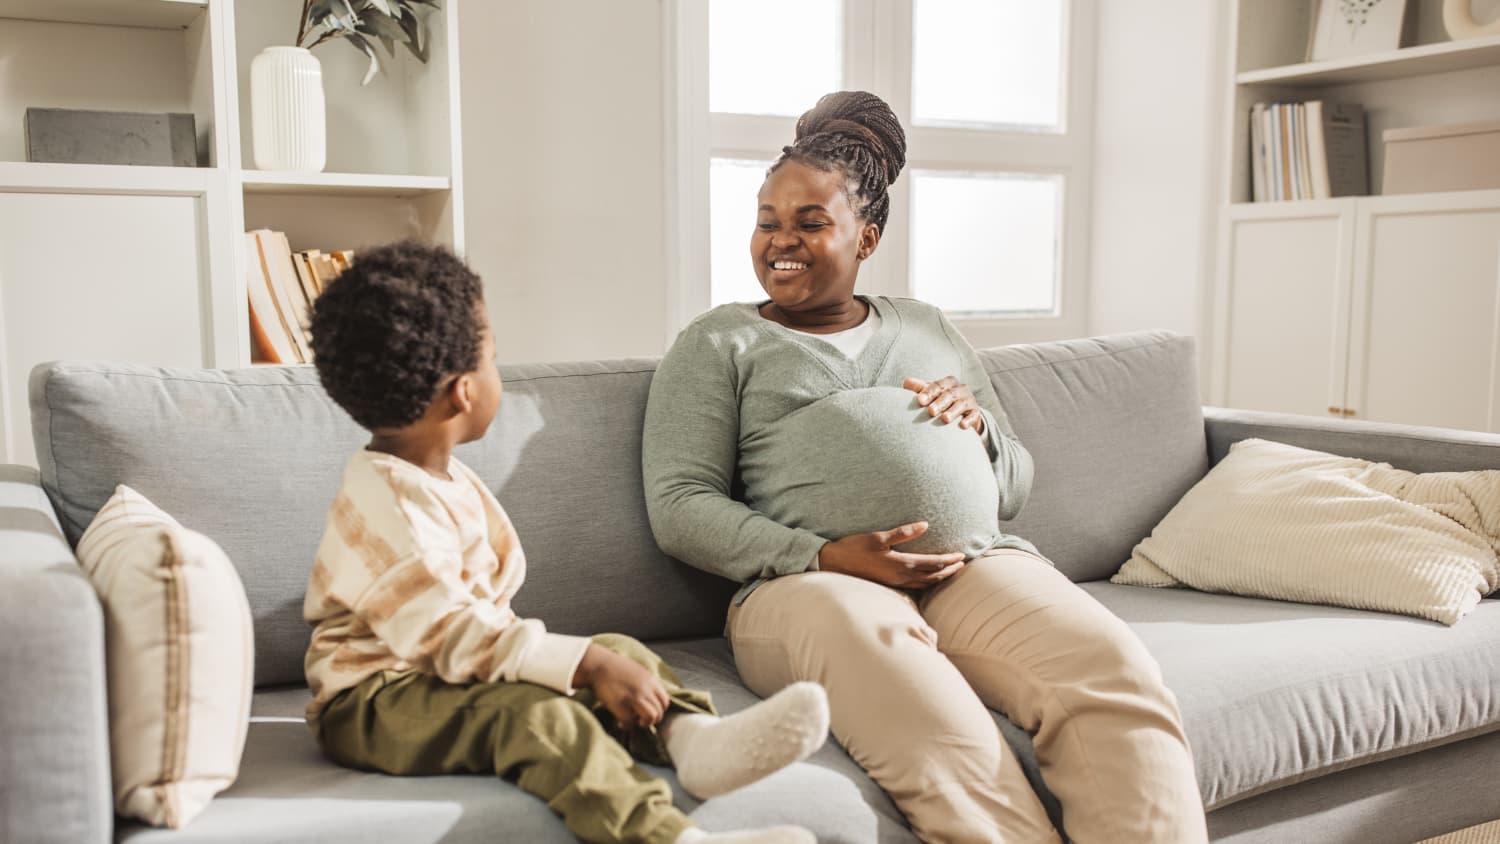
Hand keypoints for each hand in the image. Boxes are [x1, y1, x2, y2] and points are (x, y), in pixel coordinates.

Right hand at [573, 644, 670, 728]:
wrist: (598, 664)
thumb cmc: (615, 668)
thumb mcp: (638, 672)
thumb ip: (647, 685)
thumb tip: (651, 700)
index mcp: (651, 680)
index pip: (665, 701)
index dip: (658, 710)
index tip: (650, 712)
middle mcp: (646, 688)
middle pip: (659, 711)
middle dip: (651, 719)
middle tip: (640, 719)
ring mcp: (635, 697)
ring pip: (651, 717)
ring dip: (643, 723)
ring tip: (633, 721)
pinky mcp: (622, 704)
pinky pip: (630, 721)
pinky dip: (626, 724)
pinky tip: (619, 721)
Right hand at [816, 522, 966, 588]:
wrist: (834, 564)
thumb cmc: (854, 548)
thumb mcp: (878, 537)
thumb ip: (903, 533)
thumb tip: (925, 525)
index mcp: (900, 564)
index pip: (933, 564)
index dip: (949, 560)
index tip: (961, 555)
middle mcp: (901, 577)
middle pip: (932, 577)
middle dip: (949, 571)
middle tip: (962, 565)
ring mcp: (895, 583)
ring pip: (925, 584)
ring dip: (940, 578)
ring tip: (950, 572)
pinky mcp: (889, 584)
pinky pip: (915, 586)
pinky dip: (927, 582)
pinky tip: (928, 579)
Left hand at [903, 376, 984, 434]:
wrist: (963, 412)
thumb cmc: (940, 400)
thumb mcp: (931, 393)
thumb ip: (919, 388)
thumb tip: (906, 383)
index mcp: (948, 382)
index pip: (938, 385)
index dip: (928, 392)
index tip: (919, 400)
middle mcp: (960, 389)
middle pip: (950, 394)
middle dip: (940, 402)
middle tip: (930, 411)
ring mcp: (969, 400)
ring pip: (962, 404)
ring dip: (953, 411)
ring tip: (944, 419)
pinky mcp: (975, 413)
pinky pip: (974, 415)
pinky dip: (969, 420)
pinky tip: (962, 426)